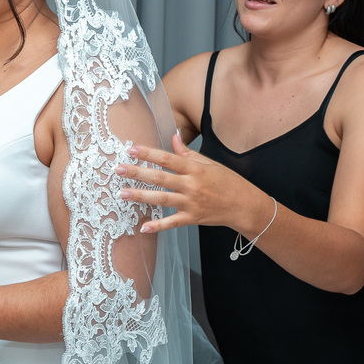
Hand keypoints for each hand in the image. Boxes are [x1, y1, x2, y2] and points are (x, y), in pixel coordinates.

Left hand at [117, 133, 251, 232]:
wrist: (244, 206)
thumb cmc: (228, 182)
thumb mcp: (210, 163)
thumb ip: (188, 153)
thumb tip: (173, 136)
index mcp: (195, 169)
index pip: (168, 159)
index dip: (149, 153)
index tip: (131, 150)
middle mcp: (191, 185)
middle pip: (160, 178)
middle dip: (137, 173)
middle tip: (118, 170)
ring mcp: (191, 203)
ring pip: (162, 199)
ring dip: (140, 196)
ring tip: (122, 194)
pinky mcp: (192, 218)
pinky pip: (172, 222)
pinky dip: (158, 226)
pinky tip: (143, 227)